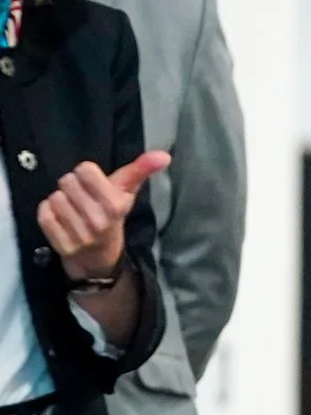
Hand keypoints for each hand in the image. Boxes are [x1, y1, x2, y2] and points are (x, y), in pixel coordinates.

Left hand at [38, 150, 170, 283]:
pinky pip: (44, 213)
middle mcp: (97, 221)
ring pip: (55, 197)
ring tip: (73, 210)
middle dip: (73, 187)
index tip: (93, 185)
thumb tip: (164, 155)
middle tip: (82, 199)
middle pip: (67, 181)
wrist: (100, 259)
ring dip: (61, 201)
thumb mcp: (127, 193)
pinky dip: (49, 213)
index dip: (86, 174)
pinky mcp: (60, 244)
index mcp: (114, 205)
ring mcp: (78, 235)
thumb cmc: (112, 217)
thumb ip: (142, 170)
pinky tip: (61, 219)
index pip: (85, 169)